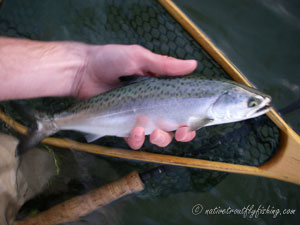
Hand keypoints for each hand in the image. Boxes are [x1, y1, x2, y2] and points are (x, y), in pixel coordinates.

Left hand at [73, 44, 196, 148]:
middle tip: (180, 132)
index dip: (191, 117)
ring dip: (160, 139)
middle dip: (181, 133)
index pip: (182, 106)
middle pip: (173, 125)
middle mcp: (152, 105)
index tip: (193, 122)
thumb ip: (164, 65)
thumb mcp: (139, 57)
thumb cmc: (110, 60)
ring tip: (154, 133)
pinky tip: (133, 133)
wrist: (83, 70)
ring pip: (156, 135)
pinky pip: (133, 139)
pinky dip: (136, 140)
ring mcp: (138, 117)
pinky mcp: (122, 126)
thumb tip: (193, 65)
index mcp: (160, 89)